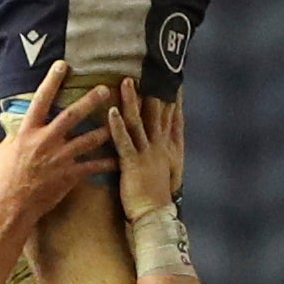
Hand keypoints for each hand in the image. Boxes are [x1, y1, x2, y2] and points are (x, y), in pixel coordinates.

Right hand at [0, 60, 110, 218]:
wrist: (14, 203)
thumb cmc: (6, 176)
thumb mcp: (4, 149)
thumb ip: (14, 135)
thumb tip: (16, 126)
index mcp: (29, 131)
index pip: (41, 100)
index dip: (51, 81)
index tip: (63, 65)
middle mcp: (46, 140)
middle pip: (72, 115)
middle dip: (90, 101)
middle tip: (105, 89)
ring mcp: (61, 157)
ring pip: (89, 139)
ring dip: (105, 129)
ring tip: (121, 120)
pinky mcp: (71, 174)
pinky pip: (94, 166)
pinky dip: (108, 162)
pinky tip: (119, 158)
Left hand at [109, 78, 185, 219]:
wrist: (155, 216)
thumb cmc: (158, 193)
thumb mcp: (170, 167)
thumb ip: (166, 146)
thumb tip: (166, 132)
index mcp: (169, 147)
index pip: (172, 116)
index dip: (172, 97)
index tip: (172, 79)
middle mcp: (160, 147)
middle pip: (157, 113)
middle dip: (154, 90)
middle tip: (150, 68)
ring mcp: (147, 154)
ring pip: (139, 123)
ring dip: (132, 101)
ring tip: (126, 81)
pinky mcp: (132, 164)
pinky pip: (124, 141)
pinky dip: (117, 126)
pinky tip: (111, 111)